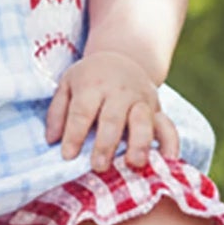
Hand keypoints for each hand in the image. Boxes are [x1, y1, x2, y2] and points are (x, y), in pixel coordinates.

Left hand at [45, 52, 180, 171]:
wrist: (122, 57)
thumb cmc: (90, 77)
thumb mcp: (67, 84)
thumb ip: (57, 112)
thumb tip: (52, 140)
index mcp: (93, 84)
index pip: (82, 111)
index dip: (74, 134)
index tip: (67, 156)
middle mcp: (119, 91)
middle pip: (113, 118)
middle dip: (106, 144)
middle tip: (98, 167)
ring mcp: (142, 100)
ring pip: (143, 121)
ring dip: (139, 143)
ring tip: (134, 163)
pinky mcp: (158, 109)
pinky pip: (168, 126)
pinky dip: (171, 143)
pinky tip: (168, 161)